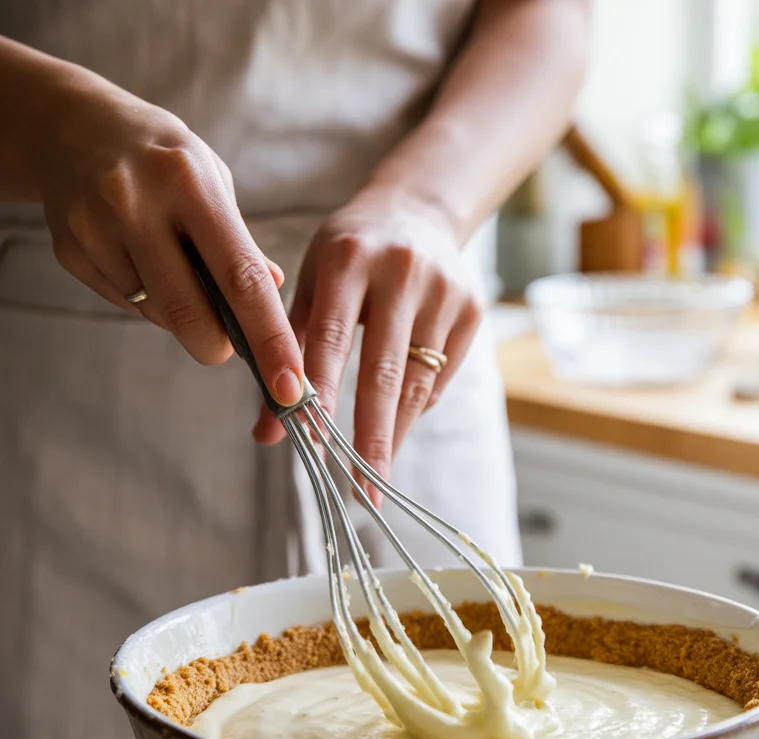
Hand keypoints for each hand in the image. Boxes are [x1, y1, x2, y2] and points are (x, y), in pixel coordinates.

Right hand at [27, 67, 303, 407]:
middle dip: (219, 347)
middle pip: (189, 314)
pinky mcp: (71, 252)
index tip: (290, 385)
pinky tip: (140, 261)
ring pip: (156, 315)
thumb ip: (242, 245)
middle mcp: (136, 203)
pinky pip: (125, 304)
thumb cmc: (164, 161)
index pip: (240, 278)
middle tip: (229, 343)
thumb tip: (273, 297)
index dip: (270, 339)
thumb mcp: (214, 182)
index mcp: (188, 182)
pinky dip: (146, 300)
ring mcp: (96, 229)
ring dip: (180, 316)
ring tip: (174, 267)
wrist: (74, 127)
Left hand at [253, 188, 483, 502]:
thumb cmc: (347, 258)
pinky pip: (442, 377)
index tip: (314, 444)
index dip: (322, 393)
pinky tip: (398, 424)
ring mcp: (444, 289)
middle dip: (371, 437)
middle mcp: (400, 269)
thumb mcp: (309, 285)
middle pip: (385, 370)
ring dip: (396, 435)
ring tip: (377, 477)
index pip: (330, 336)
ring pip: (419, 382)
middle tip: (361, 491)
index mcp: (346, 256)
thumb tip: (267, 433)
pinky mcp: (473, 308)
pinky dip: (417, 407)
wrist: (416, 210)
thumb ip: (286, 354)